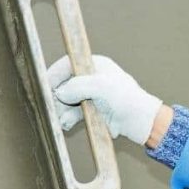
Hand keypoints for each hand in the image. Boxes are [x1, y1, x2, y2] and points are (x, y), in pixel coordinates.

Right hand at [47, 55, 162, 144]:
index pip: (68, 64)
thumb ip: (78, 86)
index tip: (45, 86)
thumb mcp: (102, 87)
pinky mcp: (94, 110)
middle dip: (58, 96)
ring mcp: (93, 95)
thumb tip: (60, 92)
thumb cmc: (128, 100)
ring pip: (68, 100)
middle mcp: (92, 78)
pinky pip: (74, 112)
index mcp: (96, 65)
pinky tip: (67, 124)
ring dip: (62, 110)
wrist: (143, 123)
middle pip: (65, 84)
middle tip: (53, 108)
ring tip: (63, 120)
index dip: (55, 74)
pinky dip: (69, 118)